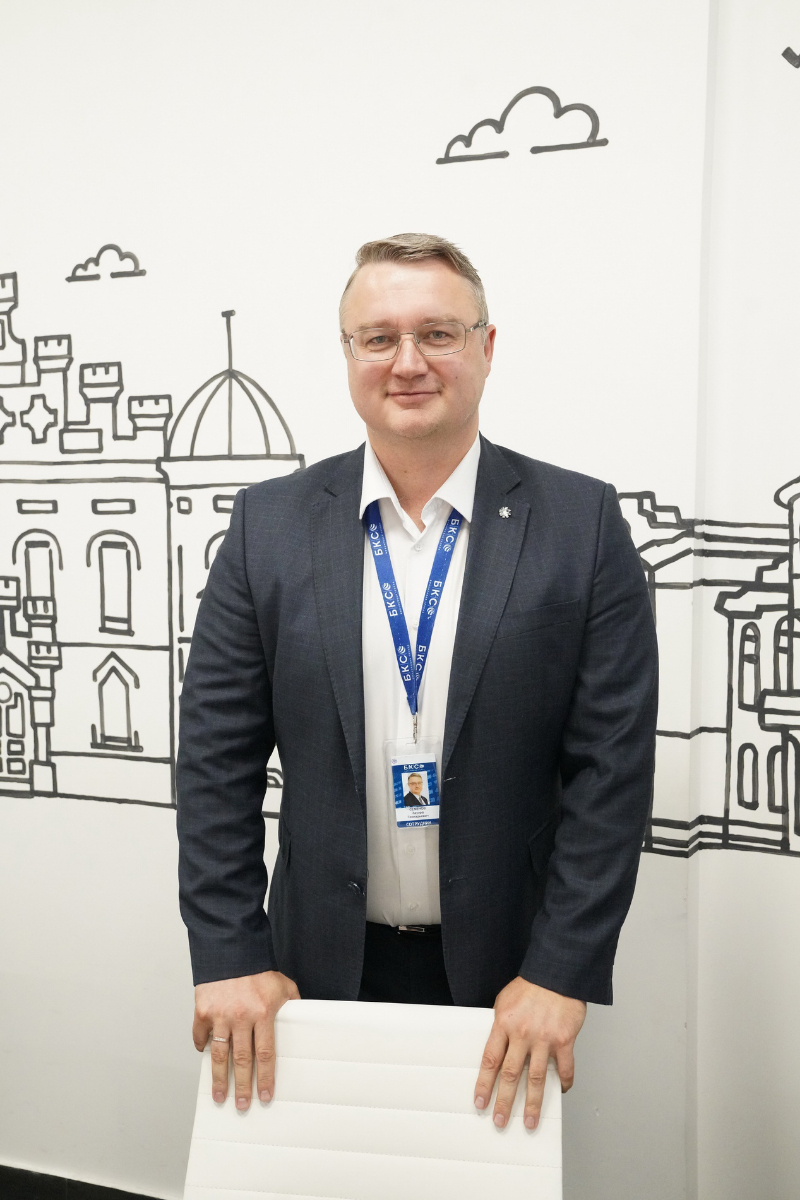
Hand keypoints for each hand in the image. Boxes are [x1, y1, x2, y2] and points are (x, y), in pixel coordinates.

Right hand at [193, 970, 299, 1109]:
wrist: (233, 949)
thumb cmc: (260, 970)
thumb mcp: (284, 986)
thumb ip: (292, 1007)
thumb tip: (303, 1025)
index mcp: (263, 1013)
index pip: (265, 1054)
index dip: (265, 1078)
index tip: (265, 1096)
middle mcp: (241, 1017)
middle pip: (242, 1061)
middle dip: (243, 1086)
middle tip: (242, 1105)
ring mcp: (220, 1014)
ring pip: (219, 1055)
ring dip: (219, 1078)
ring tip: (219, 1095)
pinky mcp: (203, 1010)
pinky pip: (200, 1036)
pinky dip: (202, 1047)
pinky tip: (206, 1057)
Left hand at [474, 976, 585, 1128]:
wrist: (557, 972)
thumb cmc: (531, 985)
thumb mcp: (505, 1001)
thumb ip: (501, 1026)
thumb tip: (497, 1049)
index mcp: (504, 1024)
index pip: (490, 1060)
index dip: (484, 1084)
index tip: (479, 1102)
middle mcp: (522, 1034)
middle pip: (510, 1075)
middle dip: (503, 1101)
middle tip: (499, 1121)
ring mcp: (544, 1039)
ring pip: (536, 1079)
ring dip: (532, 1104)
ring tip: (529, 1122)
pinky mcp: (564, 1040)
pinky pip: (564, 1068)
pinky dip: (563, 1082)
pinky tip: (561, 1092)